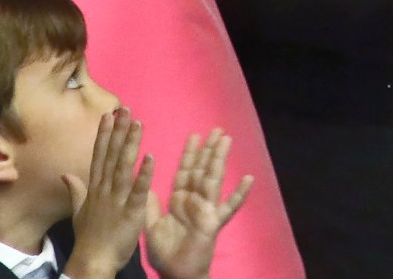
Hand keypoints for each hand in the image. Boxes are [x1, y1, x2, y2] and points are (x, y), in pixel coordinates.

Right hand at [64, 109, 155, 278]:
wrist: (93, 261)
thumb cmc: (89, 237)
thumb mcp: (78, 211)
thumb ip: (75, 190)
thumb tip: (65, 173)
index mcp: (94, 188)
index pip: (99, 156)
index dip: (104, 134)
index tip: (109, 114)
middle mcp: (104, 189)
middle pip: (112, 156)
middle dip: (118, 131)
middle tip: (125, 109)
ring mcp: (117, 199)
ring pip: (124, 167)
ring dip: (131, 144)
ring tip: (138, 123)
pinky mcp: (131, 211)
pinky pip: (139, 190)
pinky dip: (144, 174)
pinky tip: (151, 157)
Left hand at [145, 129, 255, 278]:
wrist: (176, 274)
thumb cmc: (165, 254)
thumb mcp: (150, 226)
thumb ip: (150, 206)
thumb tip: (144, 184)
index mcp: (179, 201)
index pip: (186, 171)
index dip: (190, 154)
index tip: (195, 135)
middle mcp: (195, 201)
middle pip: (203, 170)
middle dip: (209, 150)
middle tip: (217, 129)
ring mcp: (206, 210)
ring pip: (214, 180)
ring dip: (220, 160)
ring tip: (227, 140)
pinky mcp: (213, 222)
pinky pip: (228, 207)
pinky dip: (239, 194)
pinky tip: (248, 179)